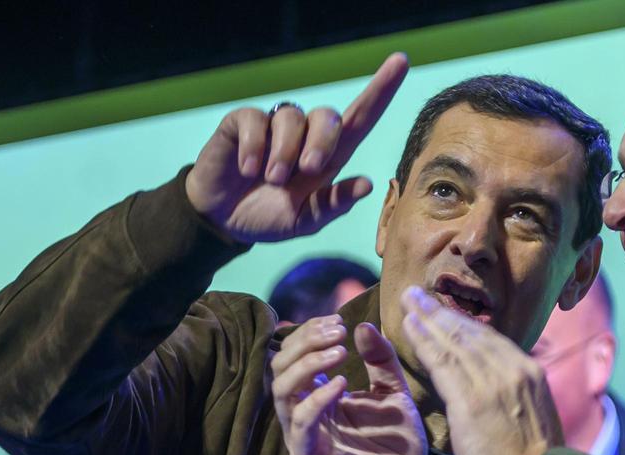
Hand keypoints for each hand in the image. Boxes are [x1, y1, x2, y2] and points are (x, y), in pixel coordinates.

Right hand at [185, 52, 408, 242]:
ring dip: (285, 152)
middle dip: (323, 142)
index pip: (361, 118)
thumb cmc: (270, 216)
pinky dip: (255, 147)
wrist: (224, 220)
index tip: (401, 62)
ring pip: (292, 117)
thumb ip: (333, 205)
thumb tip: (367, 184)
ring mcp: (274, 126)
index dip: (381, 90)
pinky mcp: (243, 122)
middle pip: (330, 116)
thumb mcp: (304, 220)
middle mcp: (305, 135)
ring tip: (271, 178)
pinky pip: (256, 120)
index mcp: (329, 157)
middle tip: (308, 170)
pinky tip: (248, 169)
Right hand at [272, 316, 435, 454]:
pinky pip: (299, 423)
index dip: (310, 333)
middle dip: (305, 342)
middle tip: (336, 331)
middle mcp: (303, 414)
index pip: (294, 356)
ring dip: (307, 364)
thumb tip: (362, 324)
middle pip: (279, 367)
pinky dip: (316, 399)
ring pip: (281, 391)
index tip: (338, 321)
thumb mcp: (393, 392)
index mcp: (318, 397)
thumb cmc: (398, 444)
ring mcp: (302, 437)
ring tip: (340, 352)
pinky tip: (341, 384)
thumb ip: (380, 360)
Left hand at [400, 286, 562, 454]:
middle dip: (442, 312)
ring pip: (454, 341)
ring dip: (428, 318)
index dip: (464, 324)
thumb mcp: (534, 422)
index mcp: (531, 375)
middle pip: (471, 333)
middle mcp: (514, 370)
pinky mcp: (472, 400)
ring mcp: (493, 383)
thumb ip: (517, 401)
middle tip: (418, 294)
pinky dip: (424, 340)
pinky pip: (442, 362)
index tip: (445, 313)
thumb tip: (505, 397)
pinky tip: (407, 326)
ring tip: (408, 301)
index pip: (492, 341)